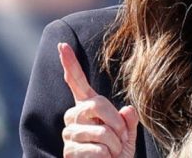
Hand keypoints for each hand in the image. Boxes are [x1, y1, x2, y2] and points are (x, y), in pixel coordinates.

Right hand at [58, 43, 138, 157]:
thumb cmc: (117, 153)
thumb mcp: (128, 134)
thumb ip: (129, 120)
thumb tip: (127, 109)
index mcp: (87, 106)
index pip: (76, 82)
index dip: (70, 63)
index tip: (62, 45)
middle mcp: (73, 116)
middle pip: (96, 104)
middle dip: (116, 122)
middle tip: (121, 137)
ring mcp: (69, 134)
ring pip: (101, 131)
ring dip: (114, 144)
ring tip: (111, 151)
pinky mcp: (69, 152)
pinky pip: (97, 149)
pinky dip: (107, 156)